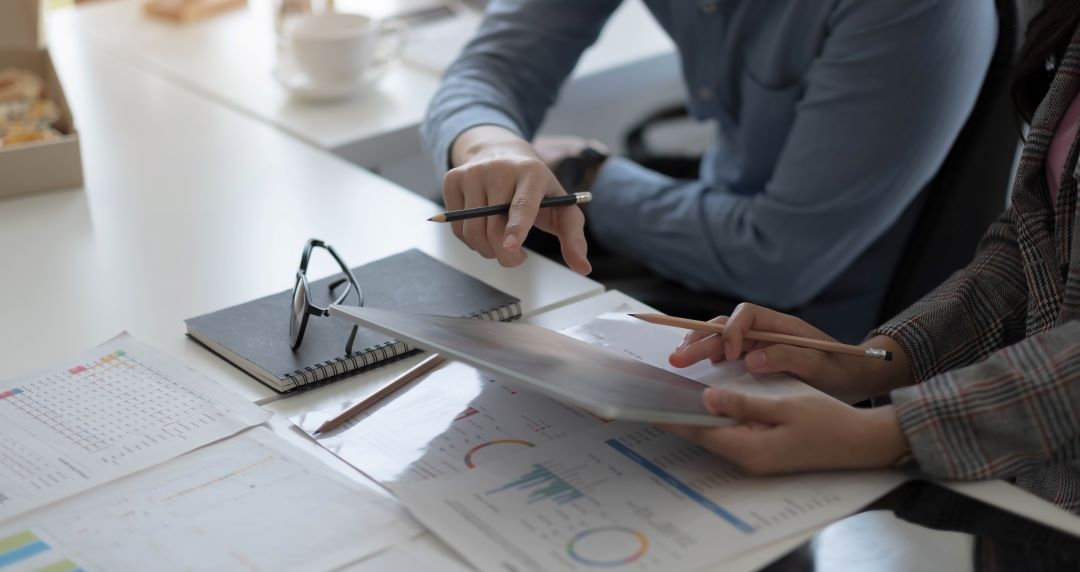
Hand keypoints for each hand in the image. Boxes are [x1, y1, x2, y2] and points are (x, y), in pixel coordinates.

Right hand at [444, 126, 590, 274]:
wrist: (501, 152)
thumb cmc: (536, 188)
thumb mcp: (560, 206)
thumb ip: (573, 237)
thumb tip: (583, 268)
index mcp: (532, 172)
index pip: (523, 204)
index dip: (517, 226)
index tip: (512, 245)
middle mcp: (500, 168)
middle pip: (494, 227)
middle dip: (505, 255)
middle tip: (516, 259)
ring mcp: (472, 172)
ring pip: (472, 231)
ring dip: (486, 250)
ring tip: (501, 244)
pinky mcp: (452, 178)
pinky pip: (456, 227)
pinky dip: (470, 239)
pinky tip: (484, 228)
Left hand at [660, 388, 909, 474]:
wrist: (861, 443)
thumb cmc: (828, 423)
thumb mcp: (785, 406)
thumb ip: (744, 403)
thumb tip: (707, 398)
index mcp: (750, 448)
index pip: (699, 431)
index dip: (672, 416)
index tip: (648, 403)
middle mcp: (748, 457)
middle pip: (703, 434)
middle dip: (680, 413)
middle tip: (656, 391)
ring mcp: (756, 457)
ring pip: (715, 434)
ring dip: (697, 415)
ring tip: (674, 392)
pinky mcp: (764, 451)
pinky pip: (731, 434)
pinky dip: (717, 418)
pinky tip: (709, 402)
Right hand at [668, 303, 910, 403]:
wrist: (857, 377)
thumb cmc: (842, 369)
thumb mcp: (820, 366)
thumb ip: (788, 358)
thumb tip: (752, 359)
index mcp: (781, 325)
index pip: (746, 316)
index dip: (732, 332)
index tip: (728, 356)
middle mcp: (766, 330)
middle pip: (726, 326)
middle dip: (701, 339)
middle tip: (678, 358)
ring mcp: (760, 344)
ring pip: (722, 337)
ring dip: (699, 345)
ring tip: (679, 358)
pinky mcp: (757, 358)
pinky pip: (728, 352)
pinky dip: (710, 356)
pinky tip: (698, 367)